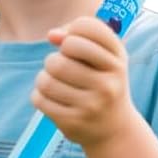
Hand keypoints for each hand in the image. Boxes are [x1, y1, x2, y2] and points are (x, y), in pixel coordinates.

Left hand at [33, 16, 134, 149]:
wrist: (115, 129)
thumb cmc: (104, 83)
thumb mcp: (105, 57)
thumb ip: (79, 37)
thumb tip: (52, 34)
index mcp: (118, 60)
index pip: (87, 28)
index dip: (72, 30)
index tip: (72, 42)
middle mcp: (109, 82)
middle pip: (63, 53)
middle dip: (55, 57)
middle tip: (60, 66)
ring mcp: (92, 105)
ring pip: (47, 79)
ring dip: (44, 77)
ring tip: (53, 82)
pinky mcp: (74, 122)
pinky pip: (39, 99)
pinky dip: (39, 95)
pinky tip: (50, 97)